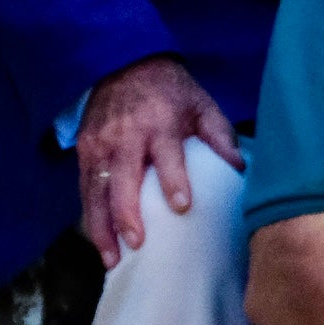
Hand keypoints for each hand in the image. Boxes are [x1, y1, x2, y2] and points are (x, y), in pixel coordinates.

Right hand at [76, 54, 241, 267]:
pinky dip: (92, 218)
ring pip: (96, 193)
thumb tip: (239, 171)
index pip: (167, 154)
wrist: (124, 65)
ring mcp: (100, 146)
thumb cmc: (170, 92)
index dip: (174, 179)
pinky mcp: (84, 153)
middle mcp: (125, 136)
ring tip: (111, 259)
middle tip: (137, 244)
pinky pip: (85, 191)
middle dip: (127, 215)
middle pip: (122, 181)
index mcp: (160, 122)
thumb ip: (220, 137)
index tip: (181, 206)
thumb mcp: (202, 105)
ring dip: (102, 228)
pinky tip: (100, 242)